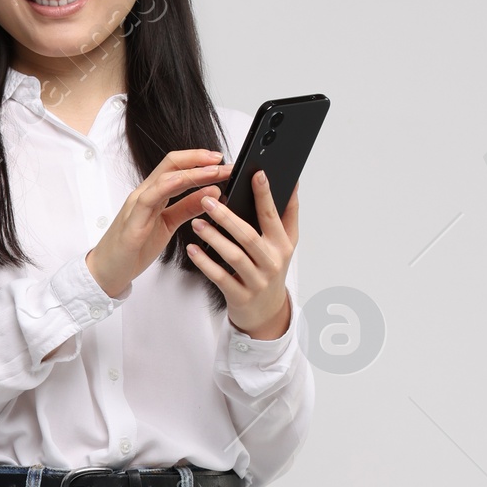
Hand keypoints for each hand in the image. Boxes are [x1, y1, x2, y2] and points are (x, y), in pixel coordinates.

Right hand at [86, 149, 225, 297]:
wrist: (108, 271)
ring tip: (214, 172)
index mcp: (153, 194)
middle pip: (171, 164)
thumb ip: (187, 207)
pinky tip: (183, 182)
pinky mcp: (132, 222)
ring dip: (192, 172)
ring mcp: (137, 206)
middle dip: (200, 160)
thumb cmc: (134, 249)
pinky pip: (149, 199)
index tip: (222, 161)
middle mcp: (144, 194)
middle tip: (224, 161)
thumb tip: (211, 193)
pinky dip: (167, 187)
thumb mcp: (168, 225)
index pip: (177, 167)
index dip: (199, 160)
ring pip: (164, 178)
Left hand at [186, 172, 298, 336]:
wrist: (266, 312)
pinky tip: (193, 249)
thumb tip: (293, 181)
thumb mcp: (285, 243)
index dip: (266, 195)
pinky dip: (205, 263)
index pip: (273, 216)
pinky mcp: (240, 296)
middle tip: (208, 200)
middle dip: (228, 217)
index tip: (256, 174)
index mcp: (282, 244)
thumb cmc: (270, 269)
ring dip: (214, 238)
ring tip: (197, 223)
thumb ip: (288, 213)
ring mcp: (256, 281)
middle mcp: (272, 262)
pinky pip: (220, 277)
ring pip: (234, 256)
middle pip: (249, 236)